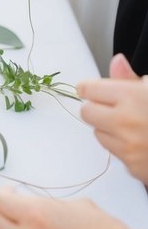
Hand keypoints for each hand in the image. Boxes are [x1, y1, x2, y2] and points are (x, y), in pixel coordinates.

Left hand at [79, 55, 147, 182]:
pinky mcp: (133, 167)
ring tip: (133, 124)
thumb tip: (117, 61)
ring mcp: (128, 147)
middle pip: (86, 112)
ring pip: (98, 133)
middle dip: (97, 107)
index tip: (93, 88)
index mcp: (131, 96)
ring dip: (109, 128)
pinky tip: (142, 141)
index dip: (91, 88)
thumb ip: (133, 78)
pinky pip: (115, 153)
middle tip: (114, 106)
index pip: (88, 89)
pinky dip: (123, 146)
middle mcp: (125, 121)